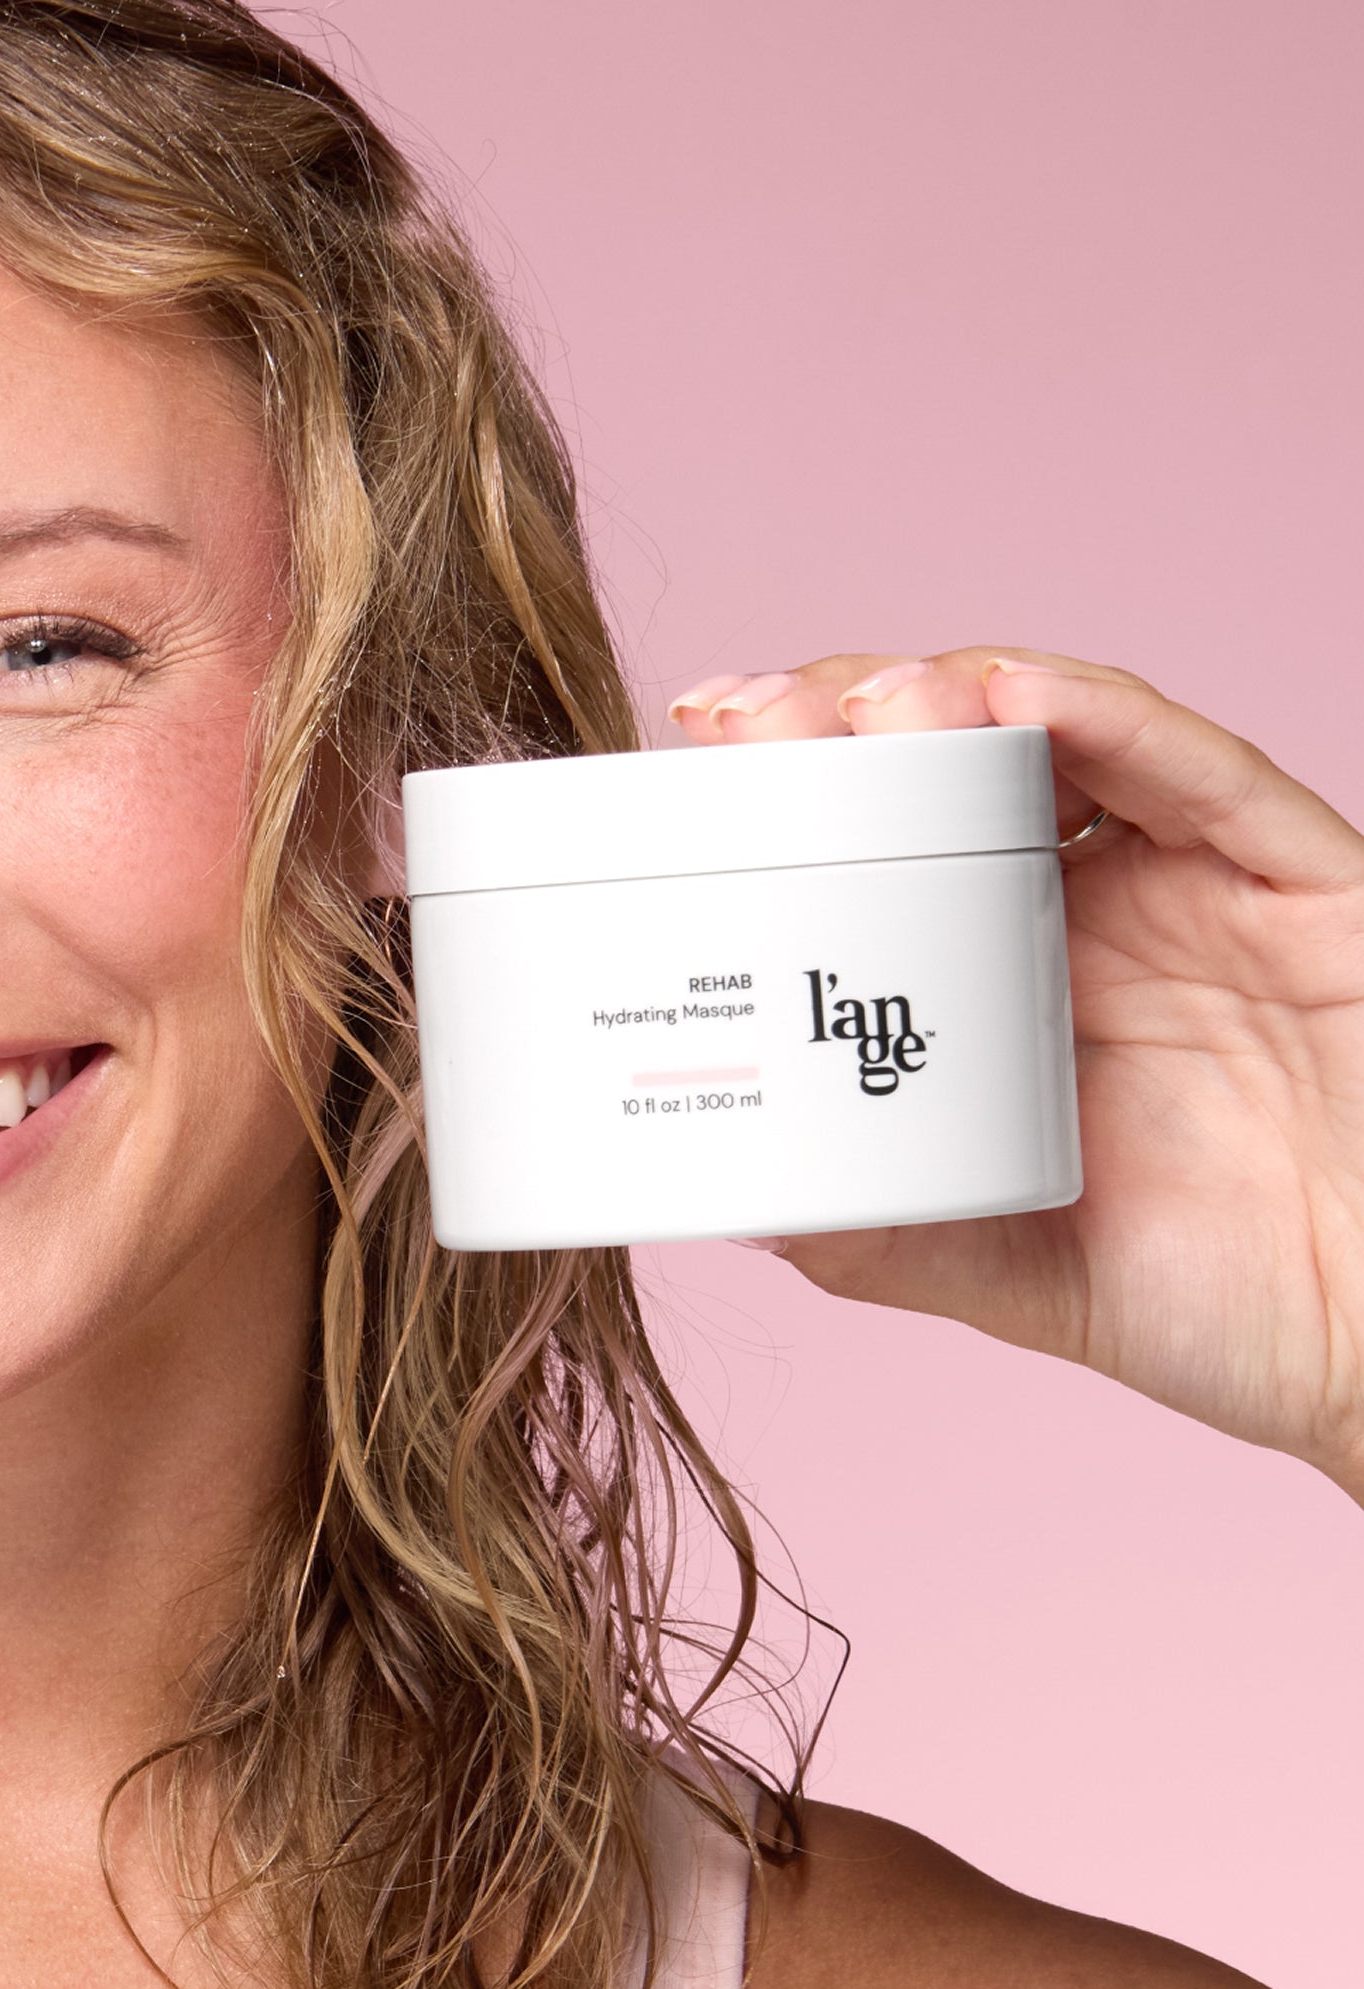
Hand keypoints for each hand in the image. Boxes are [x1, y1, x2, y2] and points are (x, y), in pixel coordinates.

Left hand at [668, 652, 1363, 1500]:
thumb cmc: (1210, 1295)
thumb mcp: (1002, 1260)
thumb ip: (877, 1227)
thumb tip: (735, 1199)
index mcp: (1012, 976)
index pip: (887, 842)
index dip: (792, 795)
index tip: (693, 768)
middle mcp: (1095, 907)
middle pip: (951, 762)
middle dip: (836, 721)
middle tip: (733, 720)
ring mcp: (1193, 881)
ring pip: (1062, 733)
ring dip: (946, 693)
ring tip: (846, 699)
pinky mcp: (1295, 877)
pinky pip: (1194, 769)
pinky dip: (1099, 719)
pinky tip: (1005, 695)